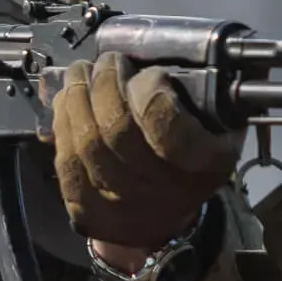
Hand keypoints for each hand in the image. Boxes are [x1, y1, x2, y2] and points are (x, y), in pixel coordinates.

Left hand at [52, 51, 242, 252]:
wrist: (163, 220)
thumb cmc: (190, 164)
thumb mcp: (219, 131)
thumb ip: (199, 97)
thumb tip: (156, 60)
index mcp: (202, 165)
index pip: (165, 122)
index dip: (148, 88)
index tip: (148, 72)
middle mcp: (160, 189)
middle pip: (116, 128)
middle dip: (104, 83)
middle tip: (107, 62)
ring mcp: (120, 203)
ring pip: (85, 140)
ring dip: (77, 96)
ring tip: (81, 73)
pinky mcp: (87, 208)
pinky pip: (65, 159)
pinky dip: (62, 123)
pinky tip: (67, 101)